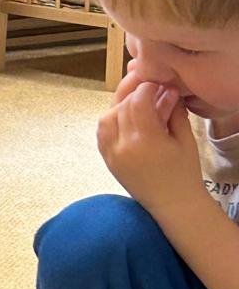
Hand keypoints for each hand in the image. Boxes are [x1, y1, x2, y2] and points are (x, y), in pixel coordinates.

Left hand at [97, 78, 201, 217]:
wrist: (173, 205)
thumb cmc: (184, 173)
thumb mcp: (185, 139)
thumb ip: (173, 111)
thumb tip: (166, 88)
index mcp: (146, 141)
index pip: (138, 101)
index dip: (146, 87)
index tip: (157, 83)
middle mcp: (123, 146)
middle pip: (121, 107)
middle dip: (135, 94)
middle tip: (149, 89)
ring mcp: (111, 154)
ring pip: (106, 118)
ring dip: (119, 106)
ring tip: (137, 103)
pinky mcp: (107, 160)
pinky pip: (102, 133)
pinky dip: (110, 120)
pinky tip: (125, 117)